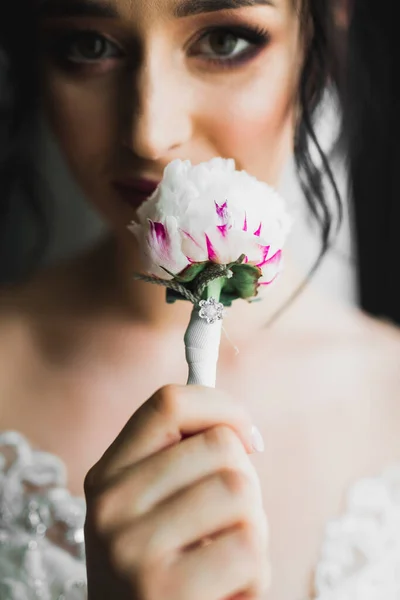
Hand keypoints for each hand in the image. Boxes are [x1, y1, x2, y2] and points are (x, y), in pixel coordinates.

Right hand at [84, 385, 269, 599]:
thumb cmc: (161, 570)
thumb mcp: (149, 510)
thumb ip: (181, 463)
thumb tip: (241, 428)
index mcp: (107, 475)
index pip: (168, 402)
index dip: (222, 406)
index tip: (248, 434)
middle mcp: (110, 505)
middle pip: (221, 446)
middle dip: (246, 480)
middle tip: (230, 519)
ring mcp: (132, 548)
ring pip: (241, 492)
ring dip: (253, 528)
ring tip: (225, 555)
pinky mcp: (165, 591)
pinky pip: (250, 548)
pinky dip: (255, 573)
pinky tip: (224, 589)